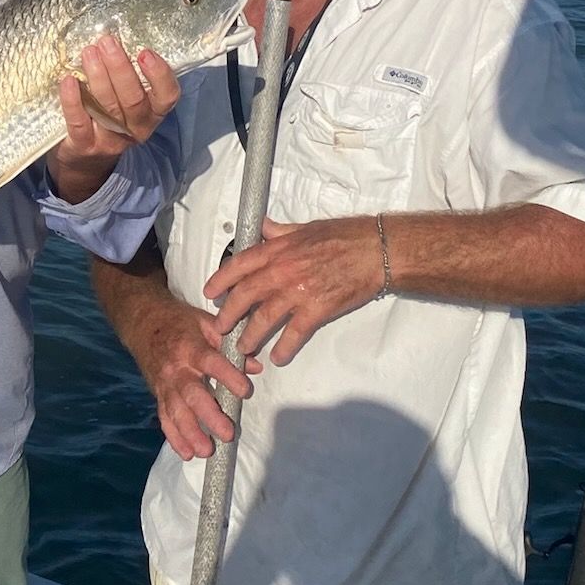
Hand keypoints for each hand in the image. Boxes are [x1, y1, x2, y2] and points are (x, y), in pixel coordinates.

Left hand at [46, 36, 179, 204]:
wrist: (86, 161)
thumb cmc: (109, 116)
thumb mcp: (126, 100)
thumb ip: (128, 76)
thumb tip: (116, 36)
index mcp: (152, 113)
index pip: (167, 96)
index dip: (159, 75)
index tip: (145, 52)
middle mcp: (136, 128)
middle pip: (132, 98)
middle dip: (120, 67)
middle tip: (107, 42)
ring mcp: (111, 139)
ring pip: (107, 107)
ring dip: (97, 76)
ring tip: (88, 52)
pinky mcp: (85, 145)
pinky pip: (79, 121)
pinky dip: (72, 100)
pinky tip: (67, 80)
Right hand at [134, 303, 262, 460]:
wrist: (143, 322)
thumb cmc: (180, 322)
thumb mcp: (206, 323)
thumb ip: (230, 343)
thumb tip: (255, 367)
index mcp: (191, 347)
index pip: (210, 362)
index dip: (227, 376)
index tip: (245, 391)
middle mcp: (176, 368)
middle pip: (191, 394)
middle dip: (209, 415)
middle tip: (227, 433)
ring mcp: (165, 384)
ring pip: (176, 412)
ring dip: (190, 433)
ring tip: (206, 451)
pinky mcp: (158, 395)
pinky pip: (165, 419)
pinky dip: (174, 438)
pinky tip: (187, 453)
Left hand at [203, 216, 383, 364]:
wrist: (374, 251)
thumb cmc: (344, 236)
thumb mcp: (304, 228)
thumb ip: (280, 232)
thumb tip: (264, 228)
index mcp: (278, 250)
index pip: (239, 265)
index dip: (220, 280)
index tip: (210, 291)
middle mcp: (282, 271)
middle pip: (244, 296)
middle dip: (228, 314)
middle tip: (220, 327)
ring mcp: (298, 292)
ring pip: (263, 318)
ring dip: (250, 336)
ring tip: (242, 347)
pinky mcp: (316, 310)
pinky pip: (294, 334)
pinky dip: (284, 348)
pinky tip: (278, 357)